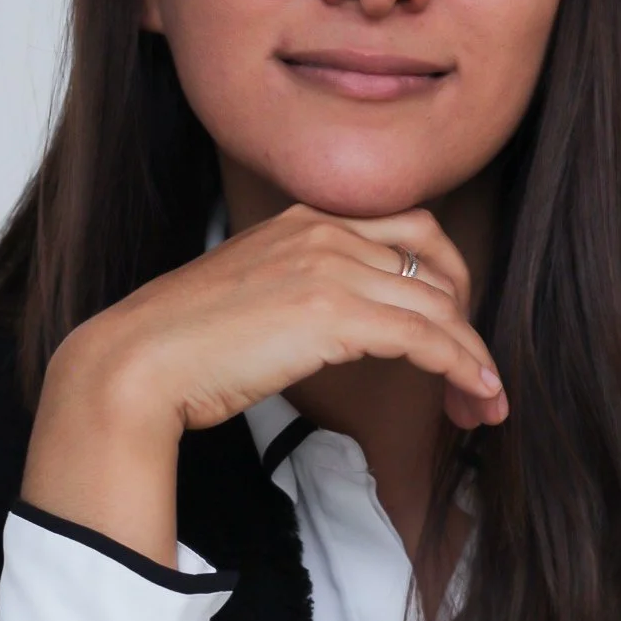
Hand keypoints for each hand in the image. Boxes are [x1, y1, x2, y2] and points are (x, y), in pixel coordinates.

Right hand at [22, 204, 508, 559]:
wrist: (137, 362)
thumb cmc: (185, 343)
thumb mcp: (257, 294)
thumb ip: (308, 292)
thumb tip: (352, 328)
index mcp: (306, 218)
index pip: (411, 233)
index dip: (449, 282)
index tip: (456, 333)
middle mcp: (324, 230)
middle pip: (437, 266)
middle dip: (468, 322)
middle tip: (477, 375)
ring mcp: (330, 267)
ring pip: (439, 305)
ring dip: (472, 356)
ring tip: (483, 402)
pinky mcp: (333, 314)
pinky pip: (424, 336)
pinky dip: (460, 365)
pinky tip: (473, 394)